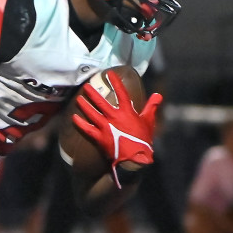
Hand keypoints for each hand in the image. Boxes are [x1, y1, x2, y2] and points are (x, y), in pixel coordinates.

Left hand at [72, 69, 160, 188]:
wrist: (135, 158)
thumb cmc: (143, 140)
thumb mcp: (149, 121)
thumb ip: (151, 107)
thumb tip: (158, 95)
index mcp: (127, 112)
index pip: (121, 93)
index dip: (115, 82)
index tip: (109, 73)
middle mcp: (114, 117)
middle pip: (101, 102)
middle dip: (92, 93)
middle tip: (85, 86)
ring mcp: (105, 127)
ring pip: (91, 113)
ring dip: (84, 105)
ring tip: (78, 99)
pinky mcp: (99, 137)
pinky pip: (87, 129)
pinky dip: (80, 123)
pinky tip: (74, 117)